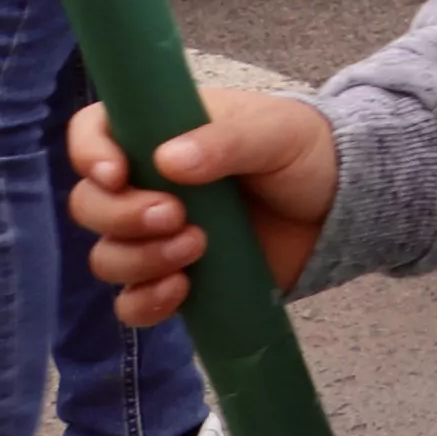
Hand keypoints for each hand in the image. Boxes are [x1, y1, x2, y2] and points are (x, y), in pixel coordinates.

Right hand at [67, 88, 338, 324]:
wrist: (346, 207)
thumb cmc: (308, 152)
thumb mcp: (277, 132)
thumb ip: (228, 140)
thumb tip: (168, 160)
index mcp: (163, 132)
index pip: (96, 132)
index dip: (89, 153)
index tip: (116, 174)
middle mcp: (149, 184)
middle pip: (90, 204)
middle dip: (120, 215)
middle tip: (175, 215)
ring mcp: (159, 236)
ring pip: (107, 256)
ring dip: (138, 259)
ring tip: (197, 246)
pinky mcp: (177, 278)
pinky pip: (132, 303)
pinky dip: (144, 303)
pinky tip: (181, 288)